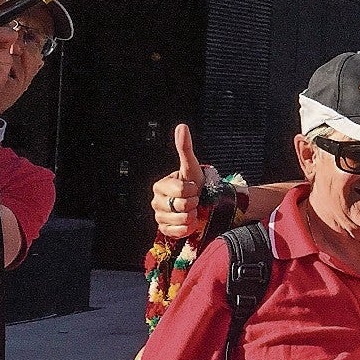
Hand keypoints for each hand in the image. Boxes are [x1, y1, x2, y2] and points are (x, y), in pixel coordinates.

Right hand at [153, 124, 212, 239]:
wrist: (203, 202)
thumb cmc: (197, 183)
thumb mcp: (192, 166)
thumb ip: (185, 148)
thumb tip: (181, 127)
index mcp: (160, 186)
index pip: (180, 190)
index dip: (192, 189)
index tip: (194, 187)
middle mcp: (156, 202)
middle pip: (181, 206)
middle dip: (194, 203)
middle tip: (195, 199)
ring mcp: (160, 217)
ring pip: (180, 219)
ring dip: (192, 216)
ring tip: (194, 210)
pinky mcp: (166, 230)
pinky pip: (177, 232)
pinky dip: (188, 228)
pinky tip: (191, 222)